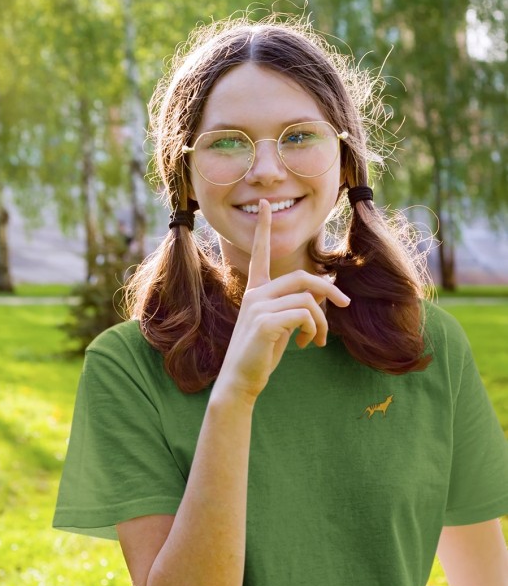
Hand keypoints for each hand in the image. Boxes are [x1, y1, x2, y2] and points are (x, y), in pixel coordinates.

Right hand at [215, 199, 350, 400]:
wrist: (241, 380)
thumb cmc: (261, 354)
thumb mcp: (281, 325)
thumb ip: (297, 306)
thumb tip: (325, 294)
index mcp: (256, 292)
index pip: (260, 254)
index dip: (264, 229)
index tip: (266, 205)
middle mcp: (255, 294)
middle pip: (301, 277)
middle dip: (328, 289)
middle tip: (345, 304)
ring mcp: (258, 307)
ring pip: (308, 299)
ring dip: (323, 321)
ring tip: (317, 339)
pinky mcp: (266, 323)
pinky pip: (305, 314)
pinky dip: (314, 329)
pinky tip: (306, 343)